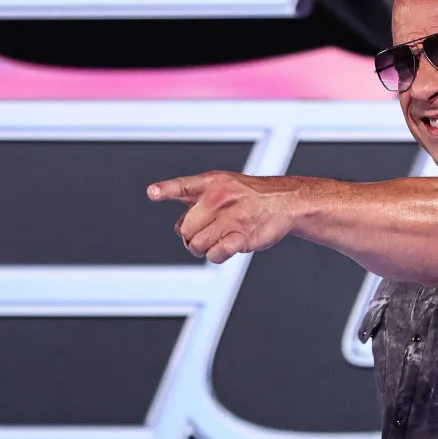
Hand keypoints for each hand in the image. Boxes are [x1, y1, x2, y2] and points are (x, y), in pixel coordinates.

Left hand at [147, 171, 292, 263]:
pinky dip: (217, 255)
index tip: (152, 192)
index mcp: (212, 182)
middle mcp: (218, 198)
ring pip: (197, 245)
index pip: (183, 186)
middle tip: (208, 232)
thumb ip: (197, 200)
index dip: (166, 190)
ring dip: (205, 248)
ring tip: (220, 238)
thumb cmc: (251, 196)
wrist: (285, 201)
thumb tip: (179, 226)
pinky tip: (228, 246)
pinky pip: (215, 255)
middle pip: (185, 229)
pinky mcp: (241, 235)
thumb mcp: (224, 185)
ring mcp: (230, 217)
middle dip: (192, 236)